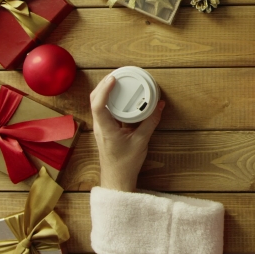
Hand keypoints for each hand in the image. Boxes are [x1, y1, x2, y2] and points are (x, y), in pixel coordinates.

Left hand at [90, 74, 164, 191]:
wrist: (117, 178)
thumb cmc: (126, 163)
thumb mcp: (142, 141)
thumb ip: (150, 122)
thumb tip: (160, 106)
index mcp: (106, 129)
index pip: (99, 105)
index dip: (104, 90)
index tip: (113, 79)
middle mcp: (100, 126)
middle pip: (95, 100)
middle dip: (103, 85)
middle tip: (117, 75)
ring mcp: (101, 128)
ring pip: (98, 105)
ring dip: (105, 92)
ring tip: (118, 82)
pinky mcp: (106, 130)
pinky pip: (105, 111)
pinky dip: (111, 101)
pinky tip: (121, 98)